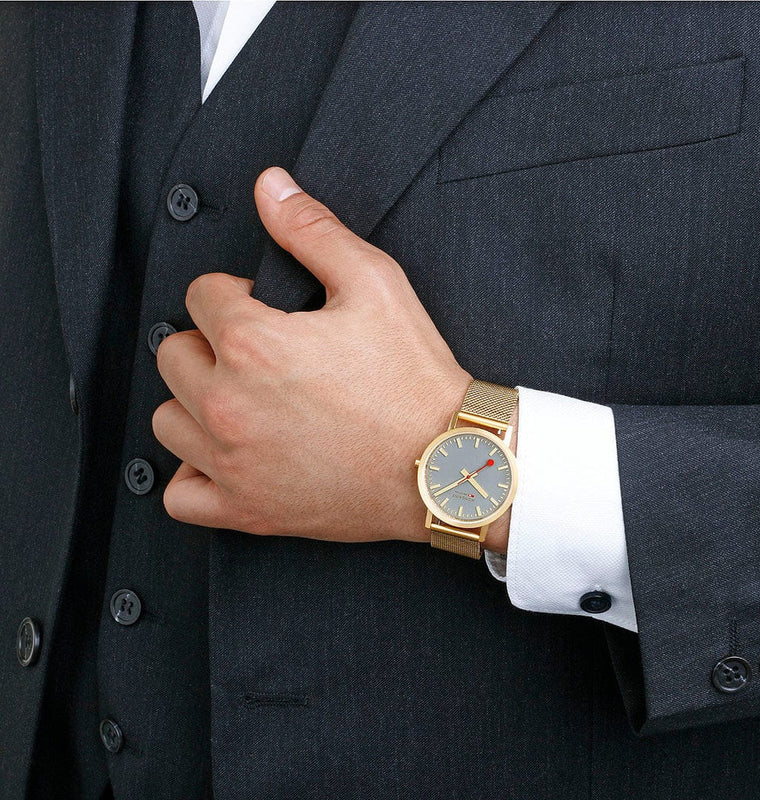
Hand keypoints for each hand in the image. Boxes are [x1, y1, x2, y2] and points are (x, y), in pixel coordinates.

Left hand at [151, 166, 486, 545]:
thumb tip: (269, 186)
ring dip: (195, 403)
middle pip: (173, 353)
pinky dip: (194, 473)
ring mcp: (233, 462)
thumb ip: (312, 229)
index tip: (265, 310)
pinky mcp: (246, 509)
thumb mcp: (376, 283)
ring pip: (167, 419)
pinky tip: (227, 456)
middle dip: (209, 343)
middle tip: (258, 354)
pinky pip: (181, 495)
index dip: (234, 293)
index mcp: (252, 342)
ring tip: (241, 401)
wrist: (448, 460)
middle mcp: (228, 403)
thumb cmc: (415, 379)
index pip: (200, 294)